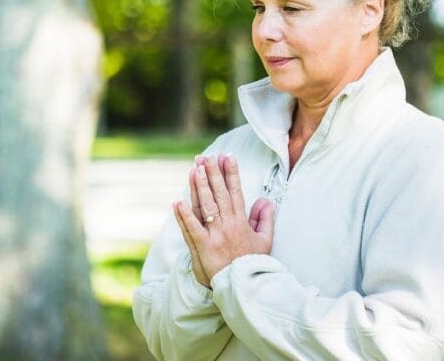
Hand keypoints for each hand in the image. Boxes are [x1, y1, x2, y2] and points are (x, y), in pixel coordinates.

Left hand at [174, 154, 274, 287]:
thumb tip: (266, 199)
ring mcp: (215, 236)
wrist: (243, 287)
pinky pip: (192, 229)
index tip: (227, 157)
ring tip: (195, 168)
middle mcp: (228, 226)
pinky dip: (184, 215)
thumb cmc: (252, 264)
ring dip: (200, 186)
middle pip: (219, 194)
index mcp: (242, 222)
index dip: (231, 174)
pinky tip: (177, 201)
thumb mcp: (264, 240)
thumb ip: (264, 218)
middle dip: (213, 173)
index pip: (236, 192)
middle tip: (207, 156)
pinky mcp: (203, 248)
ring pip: (206, 206)